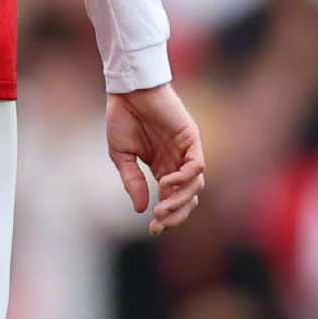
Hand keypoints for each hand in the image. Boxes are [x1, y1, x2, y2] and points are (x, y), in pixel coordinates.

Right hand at [106, 83, 205, 234]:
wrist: (127, 89)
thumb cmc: (122, 117)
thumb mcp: (121, 154)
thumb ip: (132, 181)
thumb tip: (140, 209)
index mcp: (162, 167)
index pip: (171, 198)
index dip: (166, 216)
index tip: (152, 229)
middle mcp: (177, 162)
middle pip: (188, 197)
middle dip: (176, 214)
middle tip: (159, 222)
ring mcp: (185, 151)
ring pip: (195, 185)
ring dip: (180, 200)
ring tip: (161, 207)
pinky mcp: (191, 138)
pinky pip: (196, 165)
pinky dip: (184, 178)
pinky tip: (165, 182)